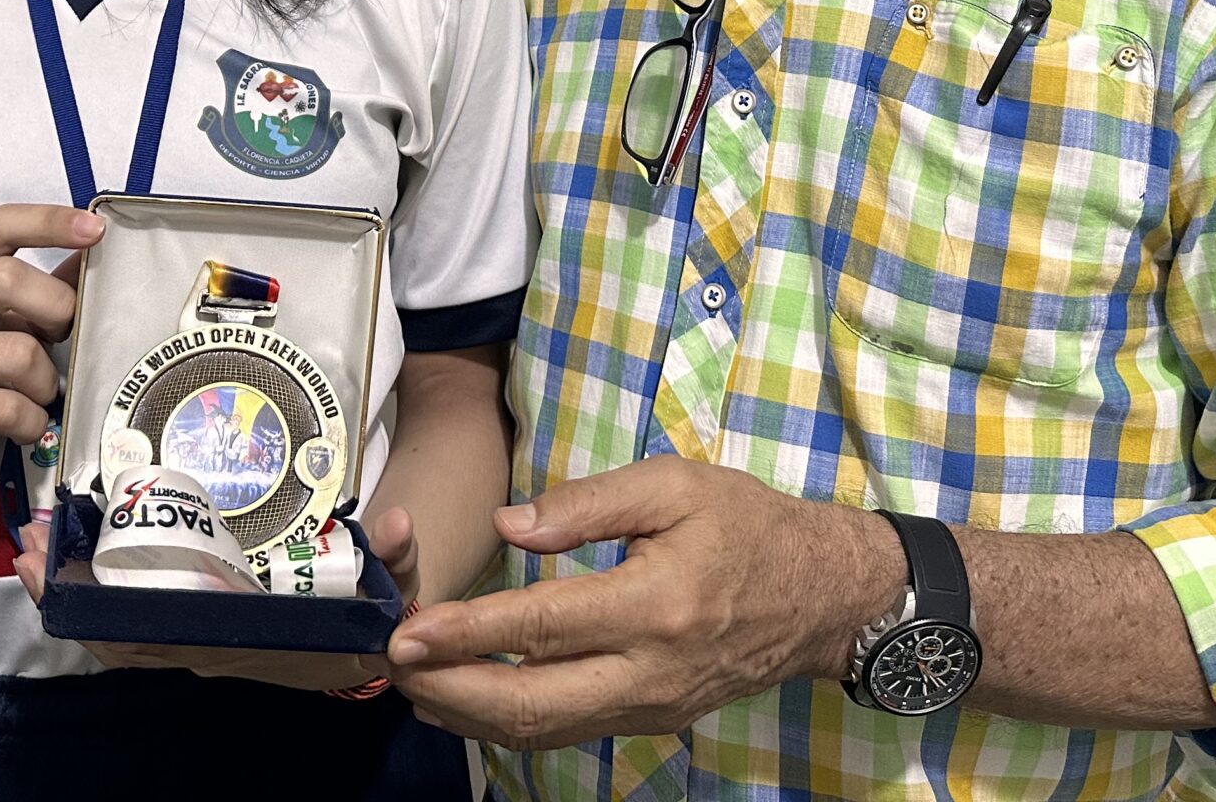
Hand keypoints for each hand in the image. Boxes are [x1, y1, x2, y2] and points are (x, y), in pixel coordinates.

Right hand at [0, 202, 97, 513]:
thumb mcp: (5, 330)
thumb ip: (43, 294)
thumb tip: (93, 255)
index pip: (0, 226)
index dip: (49, 222)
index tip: (96, 229)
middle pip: (7, 279)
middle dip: (56, 310)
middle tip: (62, 341)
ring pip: (18, 353)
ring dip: (46, 384)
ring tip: (35, 398)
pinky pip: (6, 408)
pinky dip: (32, 422)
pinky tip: (24, 427)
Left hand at [11, 506, 421, 691]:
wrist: (373, 642)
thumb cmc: (372, 610)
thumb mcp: (394, 582)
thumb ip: (399, 555)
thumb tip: (399, 524)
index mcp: (244, 636)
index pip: (162, 633)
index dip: (105, 611)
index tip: (61, 573)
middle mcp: (210, 645)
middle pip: (119, 632)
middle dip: (68, 594)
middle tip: (28, 542)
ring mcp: (196, 640)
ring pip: (115, 628)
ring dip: (72, 592)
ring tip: (32, 542)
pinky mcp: (193, 626)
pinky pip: (130, 620)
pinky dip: (94, 594)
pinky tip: (71, 556)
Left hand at [385, 456, 898, 749]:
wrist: (821, 596)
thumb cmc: (746, 525)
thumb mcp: (675, 485)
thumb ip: (588, 503)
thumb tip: (510, 524)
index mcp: (655, 604)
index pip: (543, 626)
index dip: (469, 632)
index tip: (409, 631)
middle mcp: (649, 671)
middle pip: (533, 704)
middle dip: (451, 690)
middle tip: (394, 668)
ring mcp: (651, 708)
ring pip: (545, 730)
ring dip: (471, 714)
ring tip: (414, 685)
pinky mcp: (652, 721)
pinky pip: (569, 731)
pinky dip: (510, 721)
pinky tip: (469, 699)